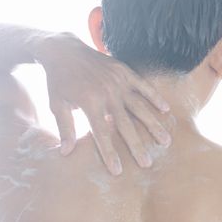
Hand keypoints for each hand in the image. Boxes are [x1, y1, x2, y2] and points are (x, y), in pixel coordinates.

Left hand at [34, 32, 170, 174]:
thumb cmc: (59, 81)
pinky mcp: (124, 72)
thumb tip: (66, 153)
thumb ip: (65, 128)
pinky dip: (154, 97)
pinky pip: (143, 86)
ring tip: (165, 141)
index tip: (117, 171)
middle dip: (136, 146)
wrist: (64, 50)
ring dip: (153, 125)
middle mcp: (107, 93)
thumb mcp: (56, 105)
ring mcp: (118, 82)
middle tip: (147, 163)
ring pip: (140, 107)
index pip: (102, 134)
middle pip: (125, 125)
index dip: (110, 153)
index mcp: (89, 103)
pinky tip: (165, 110)